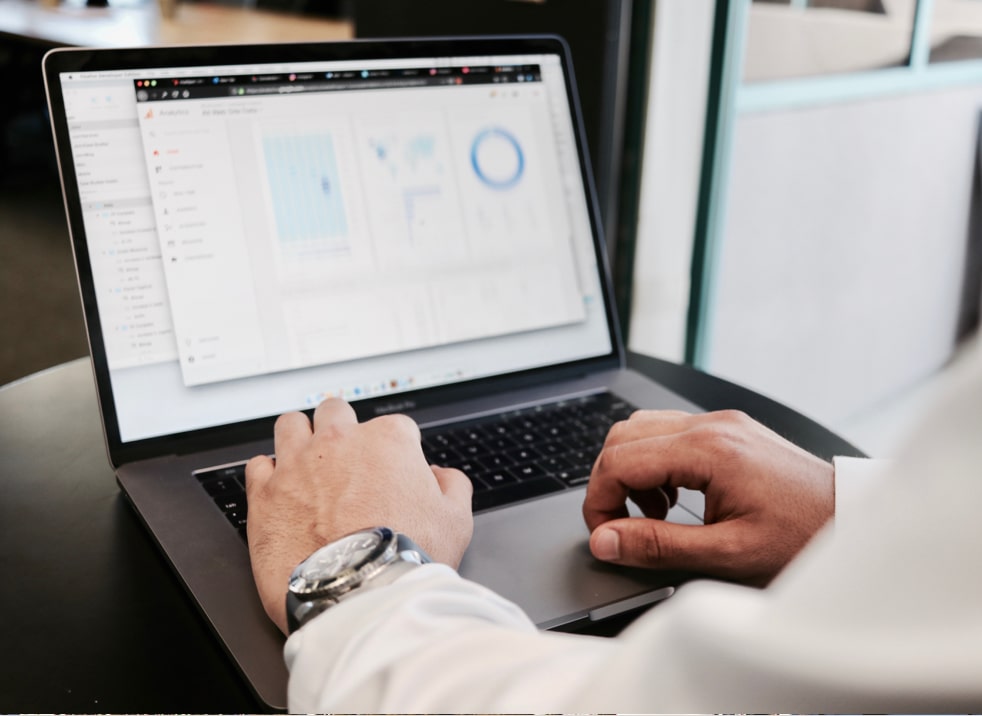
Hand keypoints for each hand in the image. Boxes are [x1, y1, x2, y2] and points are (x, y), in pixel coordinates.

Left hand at [245, 398, 473, 633]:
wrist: (358, 594)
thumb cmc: (406, 558)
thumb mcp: (456, 520)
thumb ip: (452, 486)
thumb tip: (441, 476)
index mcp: (388, 440)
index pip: (394, 427)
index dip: (395, 452)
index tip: (393, 474)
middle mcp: (340, 442)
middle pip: (336, 411)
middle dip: (342, 430)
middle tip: (347, 460)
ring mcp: (298, 464)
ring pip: (291, 424)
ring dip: (300, 437)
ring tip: (306, 462)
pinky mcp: (265, 493)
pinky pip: (258, 464)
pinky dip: (269, 475)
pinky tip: (281, 491)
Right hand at [583, 410, 833, 585]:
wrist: (853, 521)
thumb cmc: (802, 538)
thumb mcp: (726, 555)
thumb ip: (657, 545)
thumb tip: (605, 541)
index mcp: (708, 449)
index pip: (619, 460)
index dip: (599, 501)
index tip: (606, 536)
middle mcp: (711, 425)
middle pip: (622, 436)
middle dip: (608, 483)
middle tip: (622, 527)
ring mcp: (721, 423)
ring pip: (642, 430)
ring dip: (631, 472)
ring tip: (654, 515)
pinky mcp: (728, 430)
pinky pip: (669, 434)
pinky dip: (655, 465)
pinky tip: (675, 499)